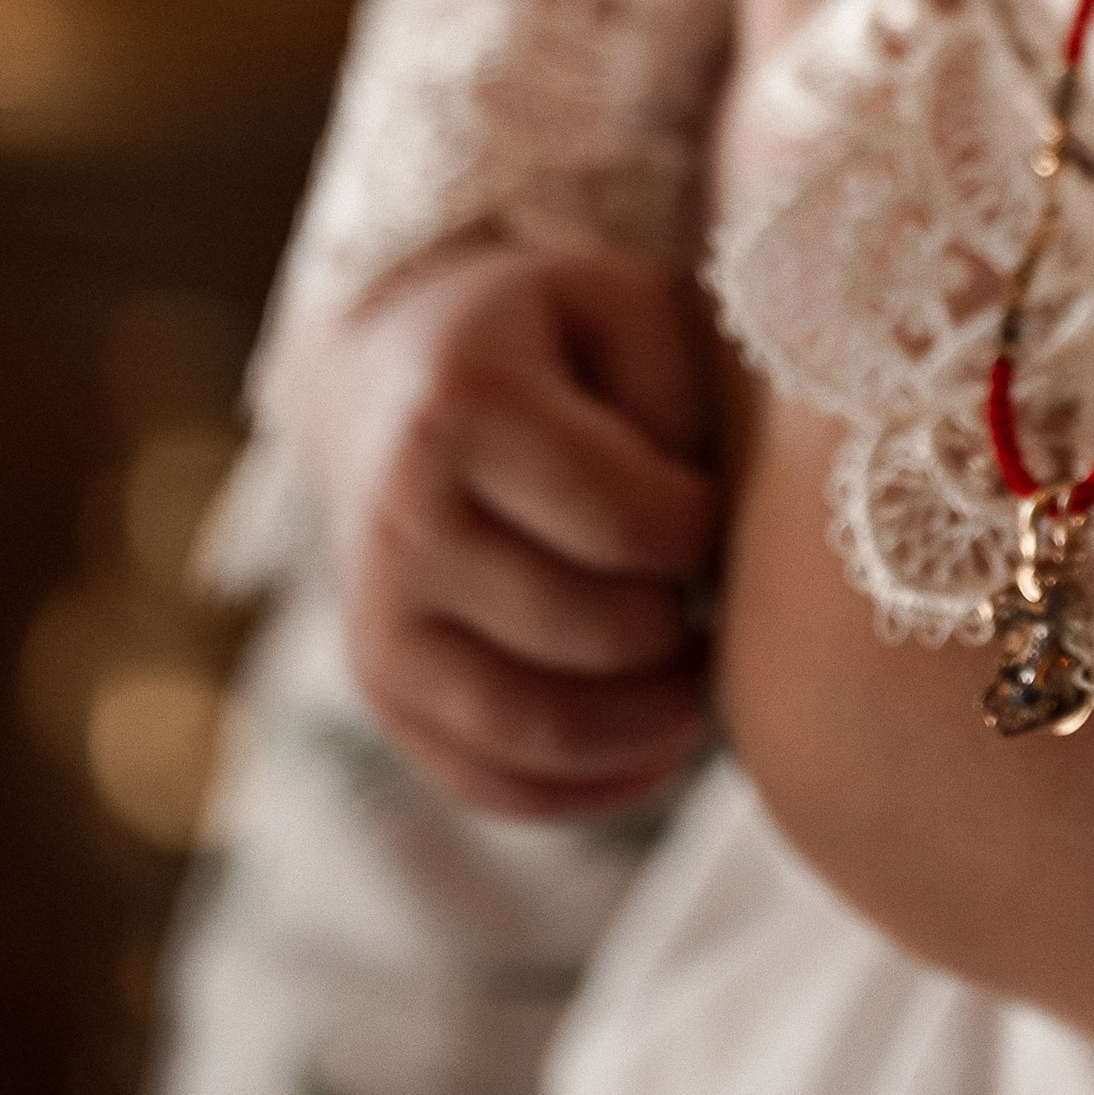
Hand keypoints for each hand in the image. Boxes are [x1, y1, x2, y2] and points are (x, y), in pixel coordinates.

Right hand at [301, 238, 722, 819]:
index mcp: (464, 408)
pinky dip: (590, 787)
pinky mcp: (384, 693)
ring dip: (650, 724)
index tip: (713, 507)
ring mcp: (380, 622)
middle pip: (594, 631)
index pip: (625, 520)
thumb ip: (679, 400)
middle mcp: (402, 524)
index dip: (702, 531)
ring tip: (701, 678)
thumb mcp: (623, 308)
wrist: (391, 372)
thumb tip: (709, 547)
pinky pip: (493, 782)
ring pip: (541, 730)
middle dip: (684, 622)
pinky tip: (657, 748)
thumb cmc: (544, 336)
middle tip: (711, 591)